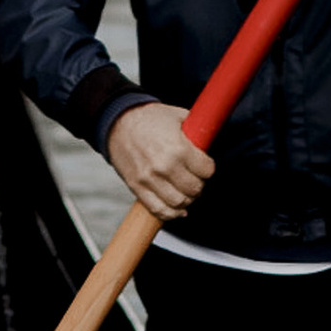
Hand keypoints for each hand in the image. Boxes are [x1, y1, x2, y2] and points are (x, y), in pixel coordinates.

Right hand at [109, 101, 213, 218]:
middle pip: (195, 189)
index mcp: (178, 148)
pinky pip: (158, 209)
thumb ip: (196, 132)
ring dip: (187, 200)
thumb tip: (212, 142)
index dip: (208, 168)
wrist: (118, 122)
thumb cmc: (150, 118)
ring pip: (179, 203)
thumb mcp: (178, 116)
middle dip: (199, 184)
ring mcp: (149, 179)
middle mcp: (165, 166)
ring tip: (186, 191)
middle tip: (196, 178)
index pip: (206, 170)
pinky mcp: (137, 187)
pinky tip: (178, 209)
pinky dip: (171, 214)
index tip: (204, 166)